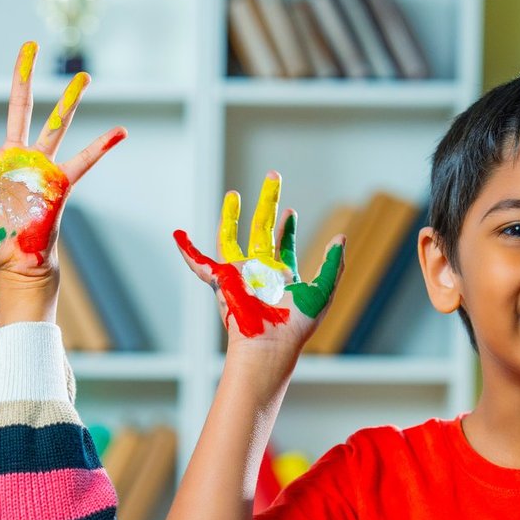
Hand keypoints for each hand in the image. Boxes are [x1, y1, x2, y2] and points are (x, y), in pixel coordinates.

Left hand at [0, 42, 125, 281]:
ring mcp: (39, 168)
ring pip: (55, 125)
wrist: (13, 268)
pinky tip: (119, 131)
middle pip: (20, 106)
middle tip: (29, 46)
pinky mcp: (58, 183)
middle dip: (24, 76)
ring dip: (69, 101)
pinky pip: (83, 161)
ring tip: (84, 77)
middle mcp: (15, 157)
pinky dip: (101, 147)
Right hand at [174, 172, 343, 353]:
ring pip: (232, 237)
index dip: (287, 227)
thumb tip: (340, 238)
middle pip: (262, 228)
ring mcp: (239, 274)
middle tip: (272, 176)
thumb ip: (333, 264)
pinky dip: (187, 250)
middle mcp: (260, 271)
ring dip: (231, 215)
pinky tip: (179, 235)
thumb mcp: (322, 291)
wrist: (270, 343)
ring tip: (234, 194)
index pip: (282, 244)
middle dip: (268, 202)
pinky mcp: (221, 279)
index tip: (290, 212)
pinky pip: (200, 262)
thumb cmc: (296, 326)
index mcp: (281, 274)